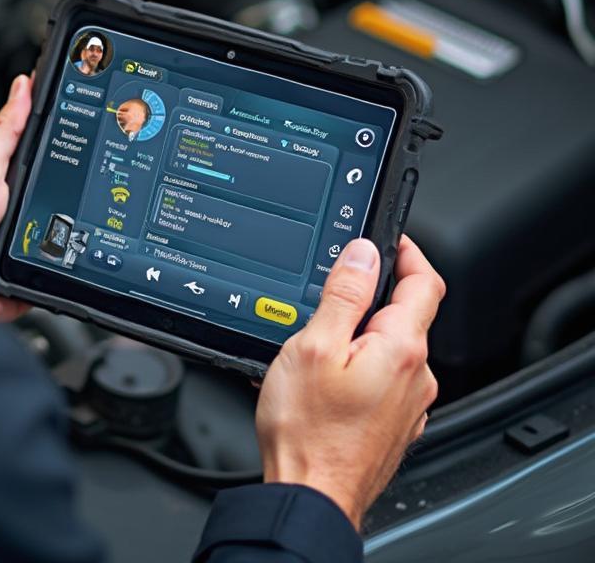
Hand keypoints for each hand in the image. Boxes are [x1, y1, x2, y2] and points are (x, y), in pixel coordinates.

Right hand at [256, 235, 444, 530]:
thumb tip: (363, 253)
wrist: (311, 496)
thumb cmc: (308, 430)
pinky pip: (386, 377)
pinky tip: (328, 376)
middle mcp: (416, 375)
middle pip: (408, 313)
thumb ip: (344, 294)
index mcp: (401, 348)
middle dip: (375, 293)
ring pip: (394, 347)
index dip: (408, 251)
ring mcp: (409, 403)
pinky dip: (363, 363)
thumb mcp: (314, 345)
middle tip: (333, 288)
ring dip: (365, 331)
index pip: (425, 281)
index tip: (388, 237)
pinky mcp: (395, 423)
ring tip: (320, 339)